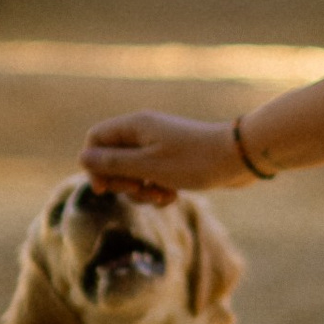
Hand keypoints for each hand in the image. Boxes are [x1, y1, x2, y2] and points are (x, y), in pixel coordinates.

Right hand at [81, 110, 248, 197]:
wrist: (240, 158)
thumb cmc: (194, 161)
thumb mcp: (148, 166)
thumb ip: (113, 164)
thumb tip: (83, 159)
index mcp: (135, 126)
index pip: (95, 140)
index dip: (94, 165)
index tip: (105, 188)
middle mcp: (144, 132)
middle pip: (112, 159)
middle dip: (122, 183)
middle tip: (141, 192)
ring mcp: (159, 145)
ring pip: (133, 172)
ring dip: (142, 190)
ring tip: (163, 197)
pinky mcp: (173, 159)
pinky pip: (152, 177)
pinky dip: (157, 189)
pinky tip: (173, 197)